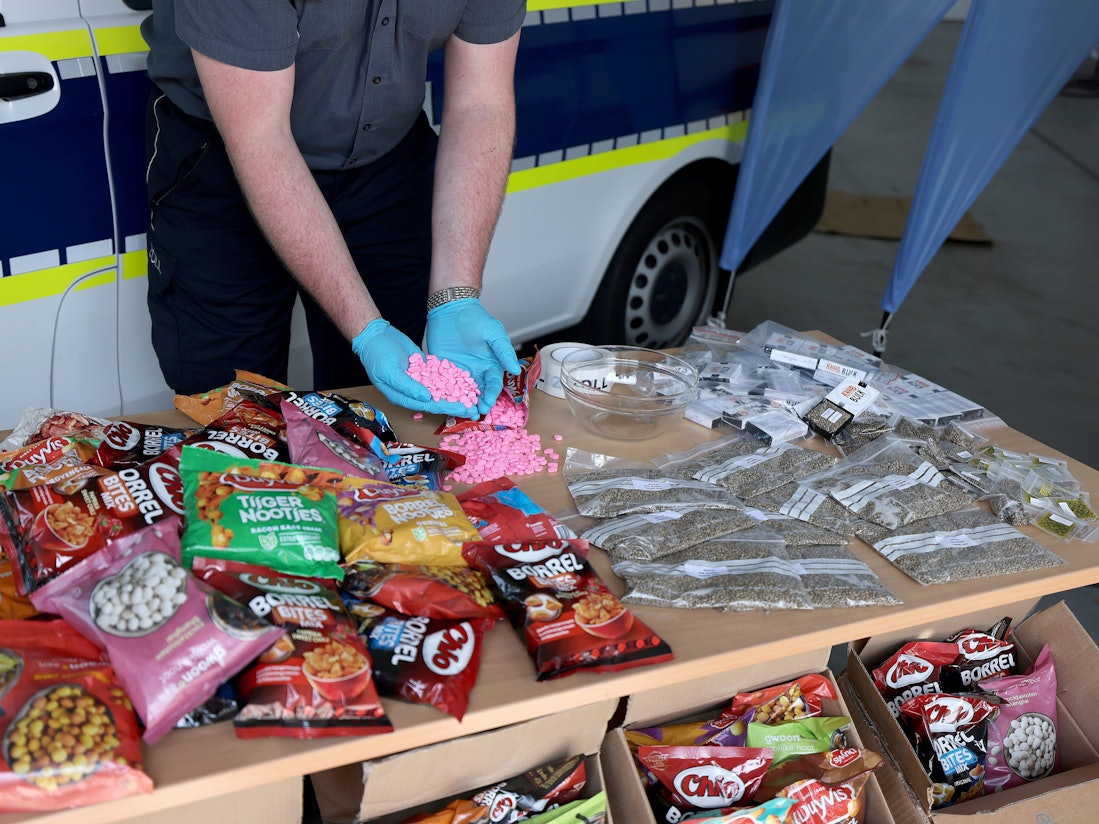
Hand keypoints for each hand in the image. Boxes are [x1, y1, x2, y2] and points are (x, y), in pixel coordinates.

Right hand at [351, 319, 469, 415]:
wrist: (375, 335)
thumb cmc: (376, 355)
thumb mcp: (389, 372)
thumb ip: (407, 386)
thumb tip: (426, 398)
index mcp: (402, 396)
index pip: (427, 406)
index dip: (446, 408)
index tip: (462, 409)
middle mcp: (412, 391)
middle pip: (437, 400)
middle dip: (455, 403)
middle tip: (473, 407)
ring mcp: (419, 379)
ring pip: (440, 388)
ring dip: (456, 392)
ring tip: (472, 396)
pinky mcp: (423, 368)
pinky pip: (439, 374)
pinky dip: (451, 377)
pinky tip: (465, 379)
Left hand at [426, 298, 521, 416]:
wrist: (452, 308)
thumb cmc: (476, 318)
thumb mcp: (493, 333)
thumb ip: (504, 352)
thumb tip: (515, 370)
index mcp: (489, 365)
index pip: (492, 384)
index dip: (491, 395)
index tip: (487, 404)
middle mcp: (475, 371)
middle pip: (477, 392)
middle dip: (476, 404)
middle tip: (474, 414)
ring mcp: (458, 371)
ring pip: (460, 391)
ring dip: (461, 402)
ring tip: (459, 412)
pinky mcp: (442, 368)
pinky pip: (443, 383)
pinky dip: (443, 393)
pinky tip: (441, 401)